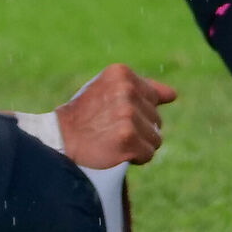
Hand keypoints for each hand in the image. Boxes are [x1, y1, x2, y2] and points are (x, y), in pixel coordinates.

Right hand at [51, 63, 176, 167]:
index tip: (113, 113)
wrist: (58, 137)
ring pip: (155, 138)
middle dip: (138, 128)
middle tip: (110, 128)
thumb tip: (173, 94)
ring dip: (138, 144)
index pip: (153, 98)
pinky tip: (116, 151)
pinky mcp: (127, 138)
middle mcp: (126, 91)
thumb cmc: (85, 114)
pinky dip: (135, 158)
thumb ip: (141, 88)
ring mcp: (127, 115)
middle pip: (156, 119)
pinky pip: (148, 154)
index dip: (136, 110)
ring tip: (113, 140)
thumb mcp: (108, 90)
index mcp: (121, 73)